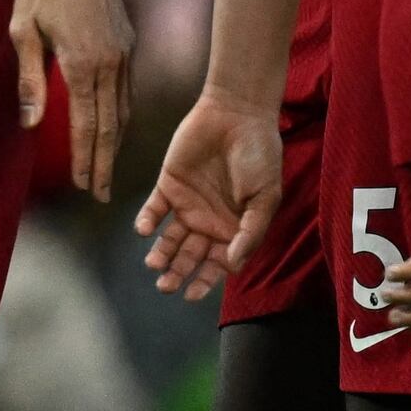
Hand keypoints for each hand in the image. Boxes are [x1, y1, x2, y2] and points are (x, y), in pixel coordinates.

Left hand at [10, 0, 128, 203]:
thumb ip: (30, 80)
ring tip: (109, 171)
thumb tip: (31, 123)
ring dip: (115, 143)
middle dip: (105, 163)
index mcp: (83, 65)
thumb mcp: (23, 32)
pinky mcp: (128, 44)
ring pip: (123, 110)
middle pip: (111, 126)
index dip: (87, 159)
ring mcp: (123, 54)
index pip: (87, 125)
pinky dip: (122, 116)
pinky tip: (115, 129)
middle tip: (103, 195)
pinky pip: (127, 90)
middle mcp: (110, 64)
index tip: (87, 186)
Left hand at [134, 85, 280, 300]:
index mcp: (234, 229)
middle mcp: (209, 222)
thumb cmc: (260, 156)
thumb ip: (250, 231)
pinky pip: (154, 209)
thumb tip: (233, 263)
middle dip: (178, 273)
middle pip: (190, 256)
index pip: (217, 263)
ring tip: (154, 264)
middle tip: (166, 286)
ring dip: (160, 253)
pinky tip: (145, 231)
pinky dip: (146, 221)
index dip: (206, 281)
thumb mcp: (265, 197)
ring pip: (169, 238)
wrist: (238, 115)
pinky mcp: (168, 185)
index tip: (192, 295)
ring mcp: (187, 204)